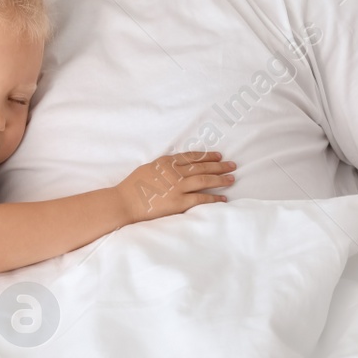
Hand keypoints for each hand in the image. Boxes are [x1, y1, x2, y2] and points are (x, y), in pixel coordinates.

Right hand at [116, 150, 235, 221]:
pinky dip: (213, 198)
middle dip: (219, 165)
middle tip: (232, 165)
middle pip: (202, 166)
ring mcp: (177, 187)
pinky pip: (200, 199)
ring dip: (220, 179)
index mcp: (166, 162)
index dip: (206, 156)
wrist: (124, 202)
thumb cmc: (132, 187)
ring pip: (204, 180)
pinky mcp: (178, 202)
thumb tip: (173, 167)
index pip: (191, 157)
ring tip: (232, 178)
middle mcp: (174, 172)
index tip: (218, 155)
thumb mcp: (147, 169)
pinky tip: (223, 198)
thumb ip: (162, 167)